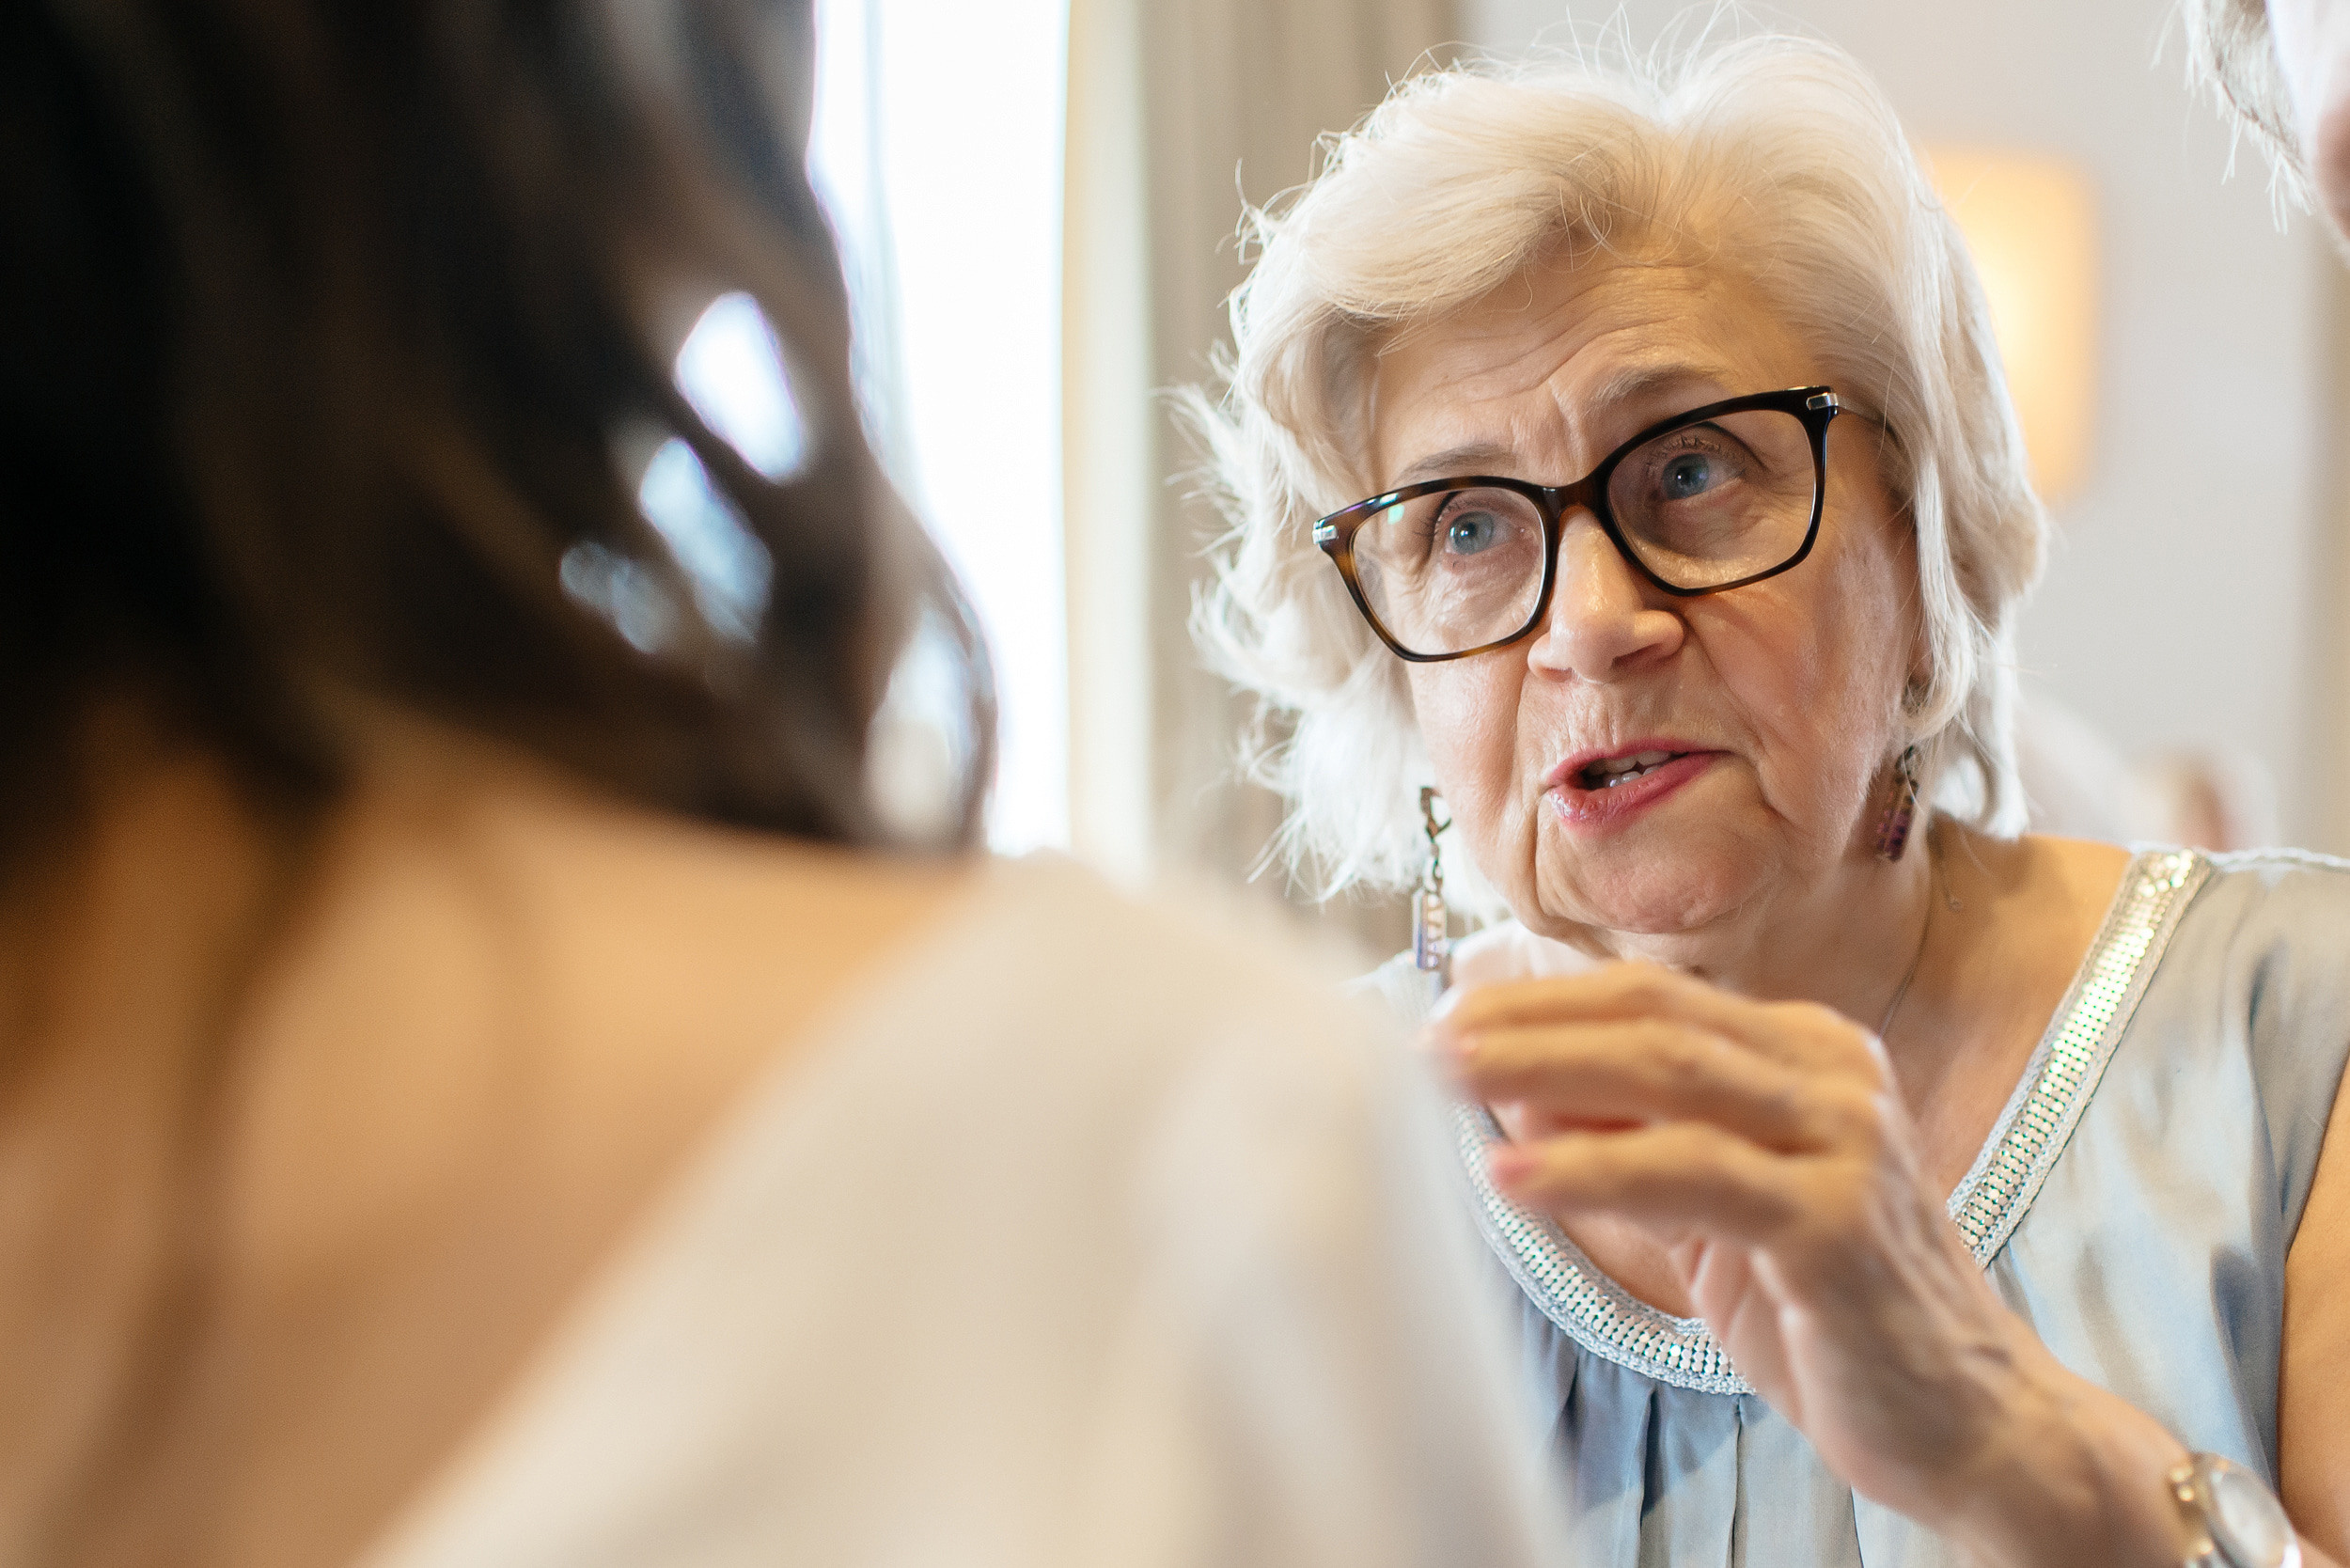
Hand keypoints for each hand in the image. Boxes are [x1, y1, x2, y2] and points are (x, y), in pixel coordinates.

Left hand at [1435, 961, 2193, 1566]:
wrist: (1966, 1421)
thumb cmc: (1823, 1309)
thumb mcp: (1707, 1207)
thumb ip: (1624, 1138)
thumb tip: (1508, 1085)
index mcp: (1804, 1051)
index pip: (1648, 997)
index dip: (1537, 1000)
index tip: (1445, 1014)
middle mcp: (1832, 1074)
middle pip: (1648, 1017)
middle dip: (1523, 1023)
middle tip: (1427, 1040)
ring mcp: (1844, 1141)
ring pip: (1666, 1074)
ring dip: (1539, 1071)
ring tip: (1446, 1084)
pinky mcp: (1836, 1222)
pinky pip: (1690, 1174)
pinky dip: (1589, 1168)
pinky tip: (1511, 1176)